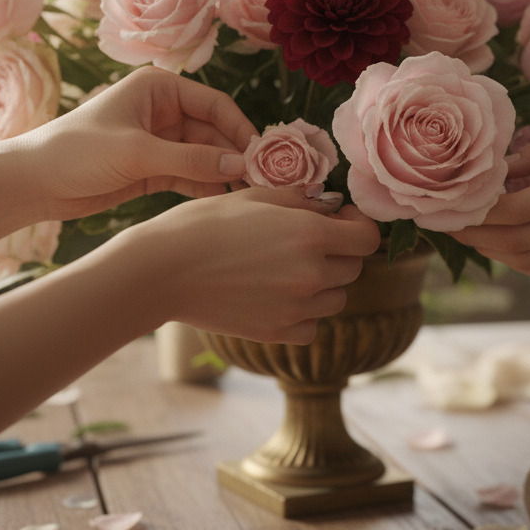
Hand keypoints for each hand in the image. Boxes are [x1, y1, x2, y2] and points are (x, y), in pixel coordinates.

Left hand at [8, 67, 260, 219]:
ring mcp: (160, 142)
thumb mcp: (137, 153)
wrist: (34, 183)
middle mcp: (164, 112)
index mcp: (159, 89)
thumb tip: (240, 165)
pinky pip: (191, 176)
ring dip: (225, 175)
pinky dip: (208, 188)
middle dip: (236, 156)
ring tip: (251, 197)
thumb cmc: (78, 152)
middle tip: (264, 183)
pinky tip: (225, 204)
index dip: (241, 129)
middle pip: (215, 133)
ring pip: (206, 157)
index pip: (215, 105)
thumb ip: (191, 159)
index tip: (263, 156)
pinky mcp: (153, 170)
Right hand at [116, 187, 382, 343]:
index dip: (357, 226)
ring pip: (336, 299)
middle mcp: (311, 274)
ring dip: (323, 284)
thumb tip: (329, 206)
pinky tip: (279, 297)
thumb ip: (299, 200)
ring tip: (288, 270)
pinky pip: (311, 326)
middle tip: (307, 242)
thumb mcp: (254, 196)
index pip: (367, 238)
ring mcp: (296, 308)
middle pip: (352, 268)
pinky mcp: (277, 333)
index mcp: (310, 235)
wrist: (162, 270)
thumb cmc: (202, 224)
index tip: (339, 220)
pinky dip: (304, 314)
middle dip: (338, 252)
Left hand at [452, 122, 529, 279]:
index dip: (478, 212)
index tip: (452, 202)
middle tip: (448, 224)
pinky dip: (521, 261)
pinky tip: (505, 245)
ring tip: (470, 235)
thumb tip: (499, 168)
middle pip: (515, 242)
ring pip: (529, 263)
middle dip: (475, 236)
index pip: (515, 210)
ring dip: (494, 252)